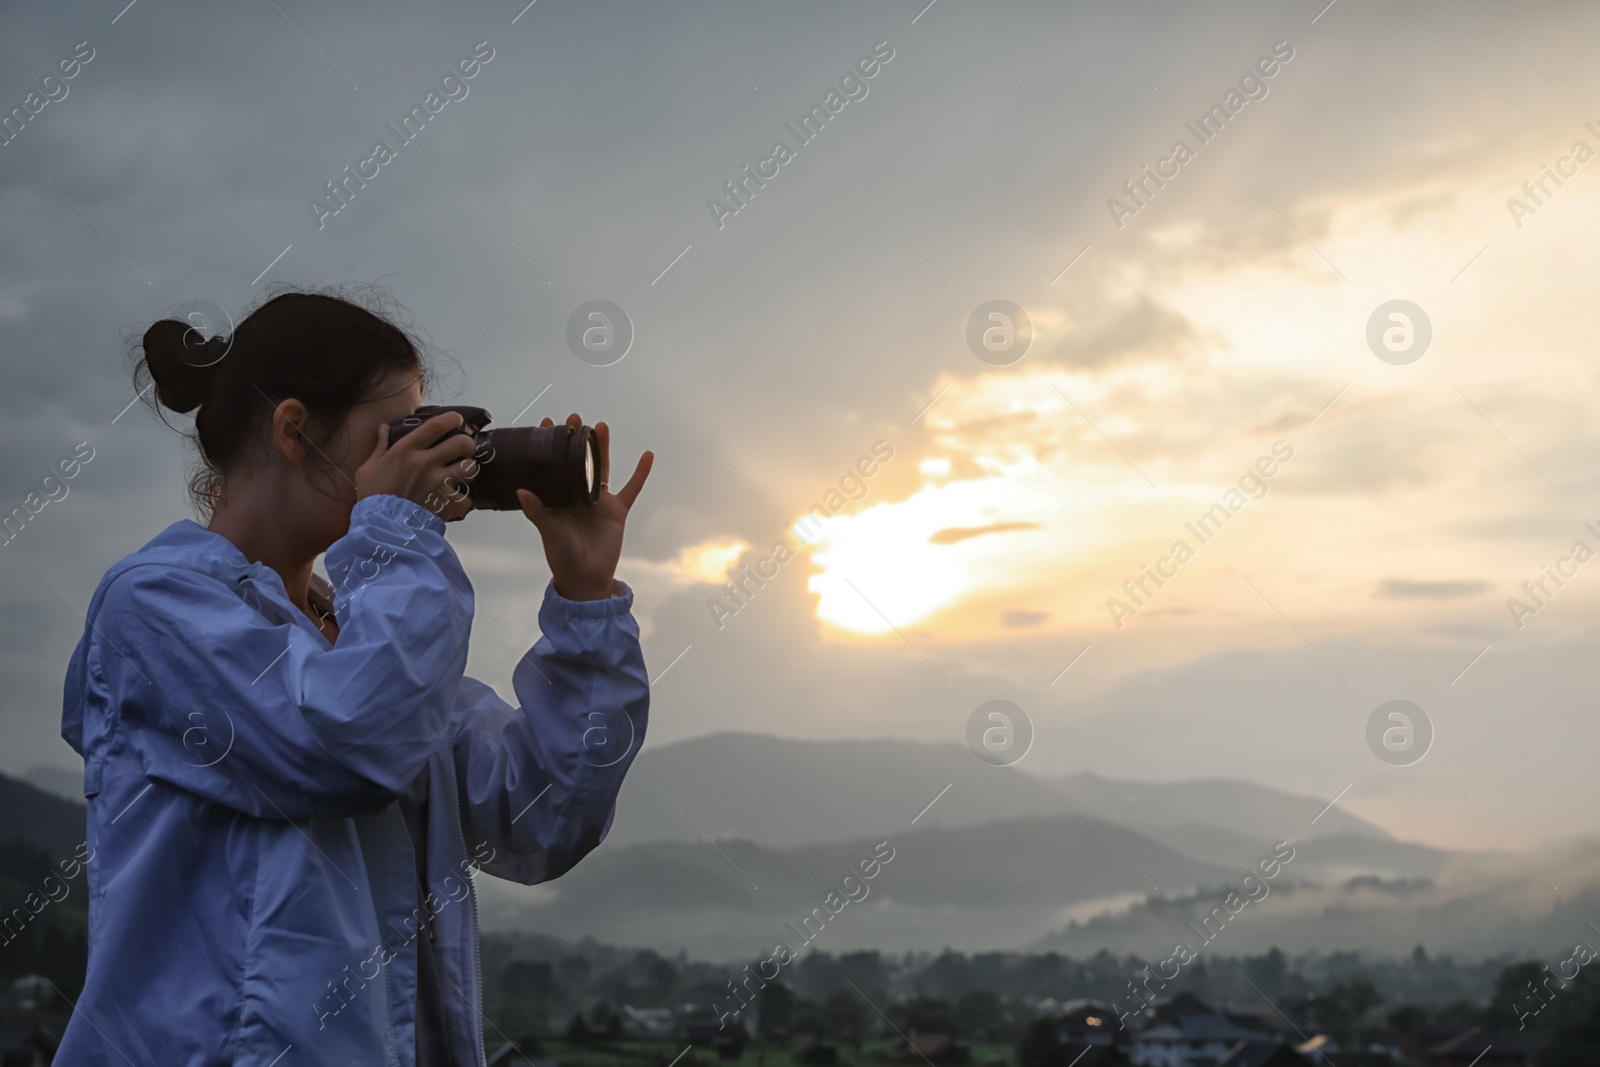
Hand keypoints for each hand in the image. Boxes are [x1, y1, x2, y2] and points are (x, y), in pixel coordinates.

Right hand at [355, 411, 478, 521]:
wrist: (379, 527)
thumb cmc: (372, 496)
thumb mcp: (368, 468)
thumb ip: (380, 446)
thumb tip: (383, 427)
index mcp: (406, 451)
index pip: (436, 425)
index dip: (452, 419)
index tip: (456, 420)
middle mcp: (426, 463)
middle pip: (462, 443)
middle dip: (466, 444)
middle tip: (462, 450)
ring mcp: (438, 483)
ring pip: (470, 468)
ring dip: (467, 471)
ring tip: (460, 475)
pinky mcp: (445, 504)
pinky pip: (466, 499)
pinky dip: (462, 502)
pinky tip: (455, 501)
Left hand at [518, 413, 652, 600]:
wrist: (587, 578)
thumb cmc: (562, 556)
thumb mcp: (549, 531)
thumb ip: (537, 511)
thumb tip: (522, 490)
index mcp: (557, 498)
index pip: (551, 466)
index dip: (549, 446)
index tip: (546, 424)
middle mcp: (576, 496)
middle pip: (577, 461)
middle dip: (576, 440)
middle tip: (574, 418)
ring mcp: (598, 502)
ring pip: (602, 469)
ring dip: (602, 448)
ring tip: (601, 427)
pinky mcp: (617, 510)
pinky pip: (631, 488)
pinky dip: (640, 473)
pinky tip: (648, 455)